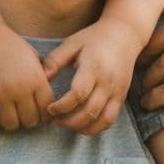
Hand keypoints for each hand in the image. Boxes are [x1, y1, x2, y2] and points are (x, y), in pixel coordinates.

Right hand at [0, 23, 55, 131]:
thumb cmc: (11, 46)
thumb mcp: (33, 57)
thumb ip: (43, 77)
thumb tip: (52, 101)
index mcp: (35, 78)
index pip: (47, 109)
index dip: (44, 113)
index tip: (38, 110)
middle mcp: (19, 88)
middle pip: (30, 121)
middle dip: (28, 119)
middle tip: (22, 112)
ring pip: (10, 125)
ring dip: (11, 122)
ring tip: (8, 112)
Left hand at [43, 20, 143, 134]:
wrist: (124, 34)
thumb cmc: (94, 38)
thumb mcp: (72, 43)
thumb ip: (55, 60)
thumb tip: (39, 77)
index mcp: (93, 68)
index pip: (78, 95)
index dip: (62, 106)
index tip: (49, 109)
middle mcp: (107, 82)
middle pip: (90, 112)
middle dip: (69, 122)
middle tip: (53, 122)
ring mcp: (117, 91)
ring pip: (102, 120)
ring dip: (83, 129)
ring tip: (66, 125)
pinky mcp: (122, 96)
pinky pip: (111, 119)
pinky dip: (97, 127)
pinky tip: (82, 125)